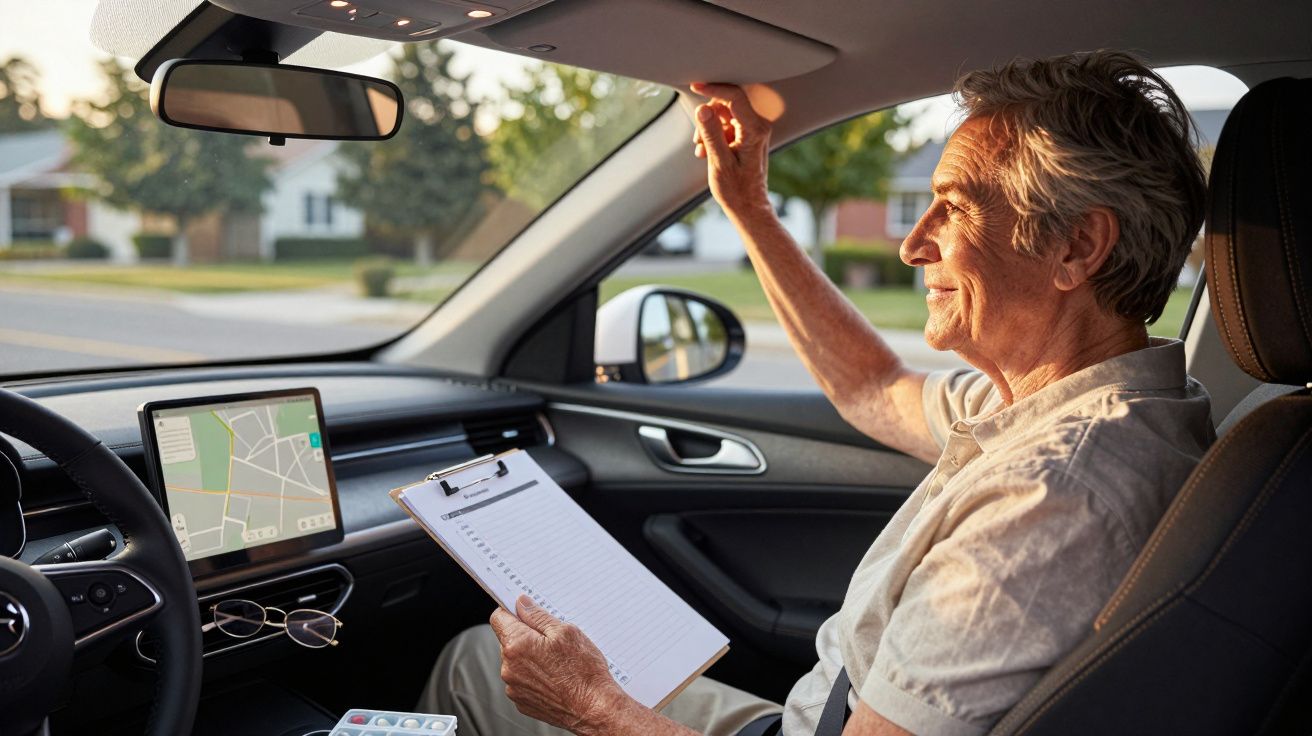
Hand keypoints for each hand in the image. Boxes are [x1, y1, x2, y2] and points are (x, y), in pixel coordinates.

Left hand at [489, 596, 632, 734]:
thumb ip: (538, 615)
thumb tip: (521, 604)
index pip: (499, 618)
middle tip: (552, 640)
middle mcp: (509, 668)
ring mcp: (514, 687)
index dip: (512, 611)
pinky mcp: (521, 701)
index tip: (524, 612)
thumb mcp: (566, 632)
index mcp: (517, 645)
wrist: (593, 708)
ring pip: (516, 661)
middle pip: (508, 640)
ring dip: (530, 657)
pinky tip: (555, 677)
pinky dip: (534, 676)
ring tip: (557, 662)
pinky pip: (522, 680)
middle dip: (526, 636)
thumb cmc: (584, 673)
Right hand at [689, 82, 772, 217]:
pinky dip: (713, 134)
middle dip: (708, 117)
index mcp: (755, 130)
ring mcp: (753, 130)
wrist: (748, 206)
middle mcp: (758, 126)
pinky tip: (706, 151)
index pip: (735, 97)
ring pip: (724, 114)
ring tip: (702, 150)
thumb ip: (711, 134)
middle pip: (727, 103)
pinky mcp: (747, 135)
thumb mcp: (719, 162)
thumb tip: (702, 109)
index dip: (714, 89)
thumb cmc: (737, 189)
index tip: (696, 86)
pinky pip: (726, 124)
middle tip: (698, 140)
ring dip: (708, 128)